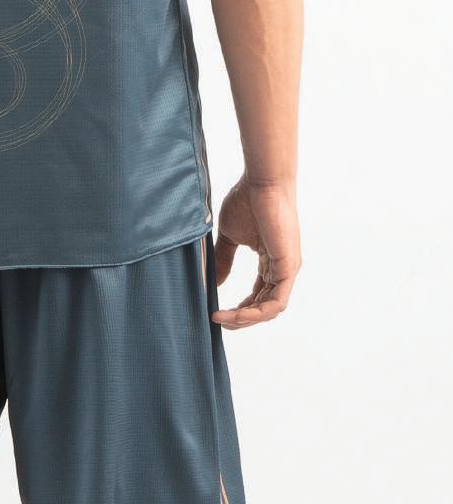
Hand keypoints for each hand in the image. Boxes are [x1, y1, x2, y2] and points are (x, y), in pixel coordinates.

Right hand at [212, 176, 300, 329]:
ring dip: (246, 319)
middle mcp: (282, 269)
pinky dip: (256, 312)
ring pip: (270, 309)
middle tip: (219, 322)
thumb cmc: (247, 200)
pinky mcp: (288, 267)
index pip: (259, 295)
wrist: (261, 181)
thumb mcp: (230, 236)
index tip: (218, 312)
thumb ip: (224, 259)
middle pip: (264, 306)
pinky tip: (236, 313)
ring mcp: (287, 269)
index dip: (240, 308)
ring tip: (224, 319)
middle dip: (241, 318)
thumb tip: (213, 283)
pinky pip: (276, 302)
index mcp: (271, 262)